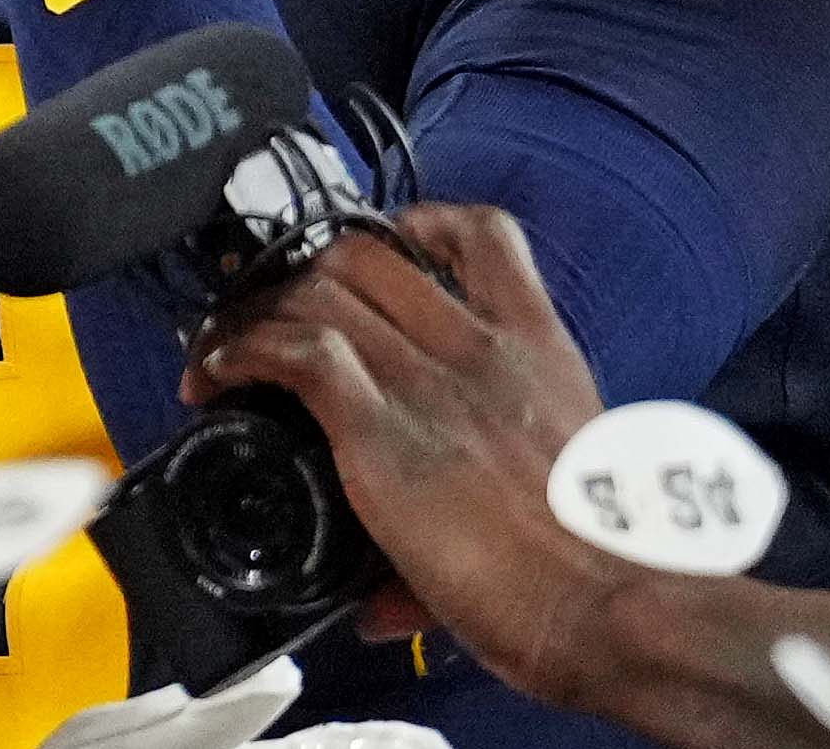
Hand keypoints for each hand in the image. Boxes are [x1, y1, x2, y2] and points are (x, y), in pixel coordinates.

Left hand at [183, 206, 627, 699]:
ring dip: (255, 313)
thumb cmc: (608, 568)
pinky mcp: (379, 430)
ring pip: (317, 294)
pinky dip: (238, 354)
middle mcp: (476, 351)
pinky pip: (292, 354)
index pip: (486, 236)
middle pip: (364, 255)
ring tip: (224, 346)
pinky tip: (214, 376)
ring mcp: (426, 384)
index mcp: (538, 353)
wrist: (616, 606)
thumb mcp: (570, 493)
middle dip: (306, 273)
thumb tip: (387, 603)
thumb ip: (486, 515)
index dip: (424, 223)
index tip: (388, 245)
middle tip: (276, 312)